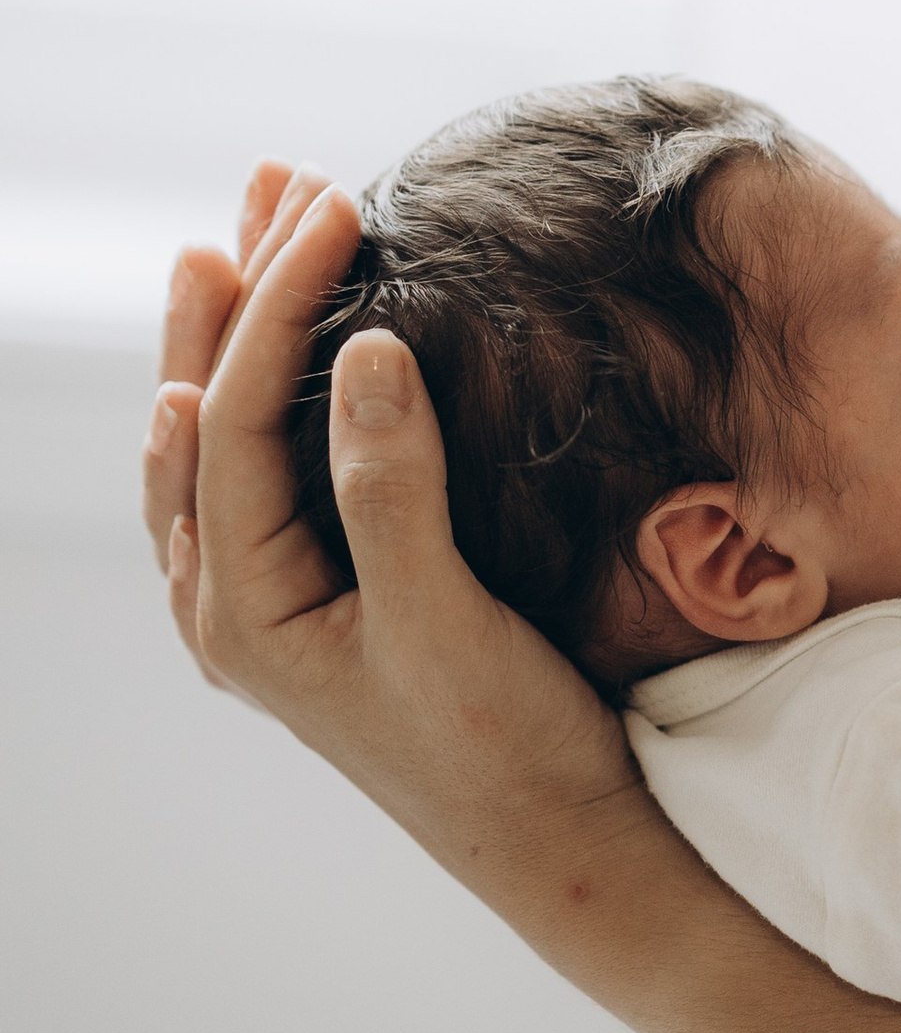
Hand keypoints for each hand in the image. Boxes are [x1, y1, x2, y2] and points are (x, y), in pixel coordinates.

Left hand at [145, 172, 639, 889]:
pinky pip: (259, 483)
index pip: (232, 420)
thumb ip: (391, 490)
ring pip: (220, 444)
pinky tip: (269, 365)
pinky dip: (261, 401)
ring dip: (235, 336)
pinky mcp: (323, 609)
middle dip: (238, 295)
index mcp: (243, 613)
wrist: (562, 849)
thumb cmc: (504, 752)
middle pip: (205, 418)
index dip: (278, 306)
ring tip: (247, 234)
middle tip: (274, 184)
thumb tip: (358, 352)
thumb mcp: (446, 622)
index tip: (337, 207)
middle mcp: (233, 610)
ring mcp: (272, 611)